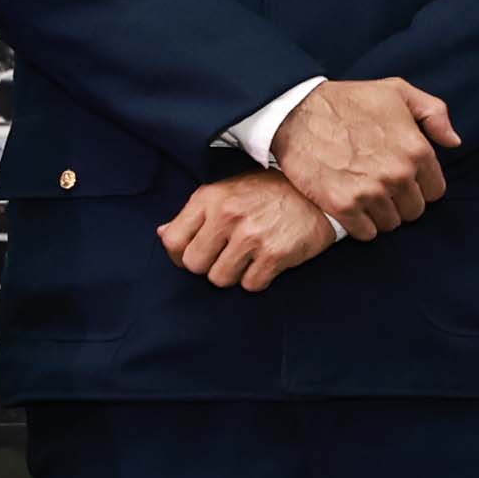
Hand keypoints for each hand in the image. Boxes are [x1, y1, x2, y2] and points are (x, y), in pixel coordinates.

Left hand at [155, 171, 339, 292]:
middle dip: (207, 266)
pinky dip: (257, 279)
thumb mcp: (226, 192)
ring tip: (246, 258)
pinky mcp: (275, 254)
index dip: (178, 255)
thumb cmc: (267, 194)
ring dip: (232, 275)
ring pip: (220, 279)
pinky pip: (250, 285)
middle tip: (224, 257)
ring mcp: (251, 236)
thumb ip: (193, 215)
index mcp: (210, 199)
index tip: (193, 255)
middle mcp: (228, 216)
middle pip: (194, 265)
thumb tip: (162, 234)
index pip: (173, 240)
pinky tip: (265, 262)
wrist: (316, 194)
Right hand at [273, 78, 458, 235]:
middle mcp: (398, 175)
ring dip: (380, 214)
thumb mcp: (396, 91)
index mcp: (417, 150)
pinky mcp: (343, 206)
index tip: (402, 178)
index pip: (435, 190)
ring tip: (364, 196)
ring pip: (391, 223)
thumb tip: (453, 142)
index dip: (419, 185)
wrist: (296, 112)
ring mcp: (371, 193)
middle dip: (401, 201)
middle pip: (414, 211)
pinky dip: (360, 225)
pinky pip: (366, 233)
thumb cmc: (347, 100)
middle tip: (380, 187)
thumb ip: (434, 113)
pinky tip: (351, 207)